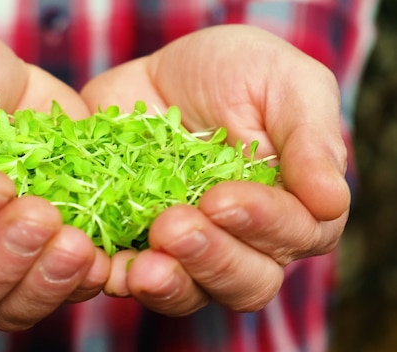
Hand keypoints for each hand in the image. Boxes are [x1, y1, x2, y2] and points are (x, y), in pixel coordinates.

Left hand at [80, 24, 348, 314]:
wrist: (160, 72)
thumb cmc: (237, 71)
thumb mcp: (285, 84)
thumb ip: (311, 139)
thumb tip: (330, 201)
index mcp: (290, 205)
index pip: (294, 236)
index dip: (263, 224)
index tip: (224, 198)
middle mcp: (243, 239)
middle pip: (245, 280)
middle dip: (212, 258)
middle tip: (175, 226)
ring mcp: (188, 246)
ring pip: (192, 291)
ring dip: (170, 282)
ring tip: (143, 264)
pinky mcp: (137, 241)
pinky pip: (130, 277)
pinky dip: (119, 277)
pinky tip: (109, 265)